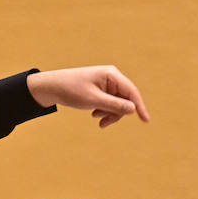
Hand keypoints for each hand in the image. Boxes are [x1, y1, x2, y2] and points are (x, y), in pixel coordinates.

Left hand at [26, 66, 150, 127]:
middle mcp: (112, 77)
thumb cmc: (72, 90)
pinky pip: (110, 103)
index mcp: (112, 74)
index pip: (131, 92)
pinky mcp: (102, 89)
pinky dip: (105, 111)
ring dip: (109, 113)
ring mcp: (107, 83)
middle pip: (125, 100)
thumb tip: (133, 109)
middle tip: (103, 124)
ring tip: (96, 118)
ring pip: (118, 104)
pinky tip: (94, 114)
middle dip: (116, 113)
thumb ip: (114, 105)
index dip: (139, 107)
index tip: (145, 120)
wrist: (52, 87)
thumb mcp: (93, 100)